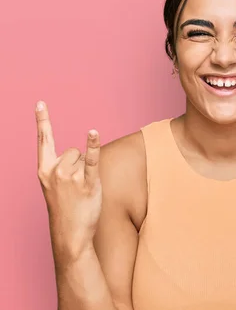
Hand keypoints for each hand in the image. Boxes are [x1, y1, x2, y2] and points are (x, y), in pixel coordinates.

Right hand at [36, 101, 101, 259]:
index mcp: (44, 170)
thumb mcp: (54, 185)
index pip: (43, 140)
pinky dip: (93, 145)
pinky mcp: (87, 182)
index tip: (40, 103)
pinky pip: (92, 159)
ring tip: (82, 190)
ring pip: (83, 156)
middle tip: (74, 187)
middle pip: (73, 150)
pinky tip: (93, 132)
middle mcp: (54, 170)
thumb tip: (76, 151)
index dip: (42, 120)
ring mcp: (70, 176)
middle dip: (77, 164)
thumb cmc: (65, 208)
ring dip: (87, 170)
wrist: (70, 234)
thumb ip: (60, 166)